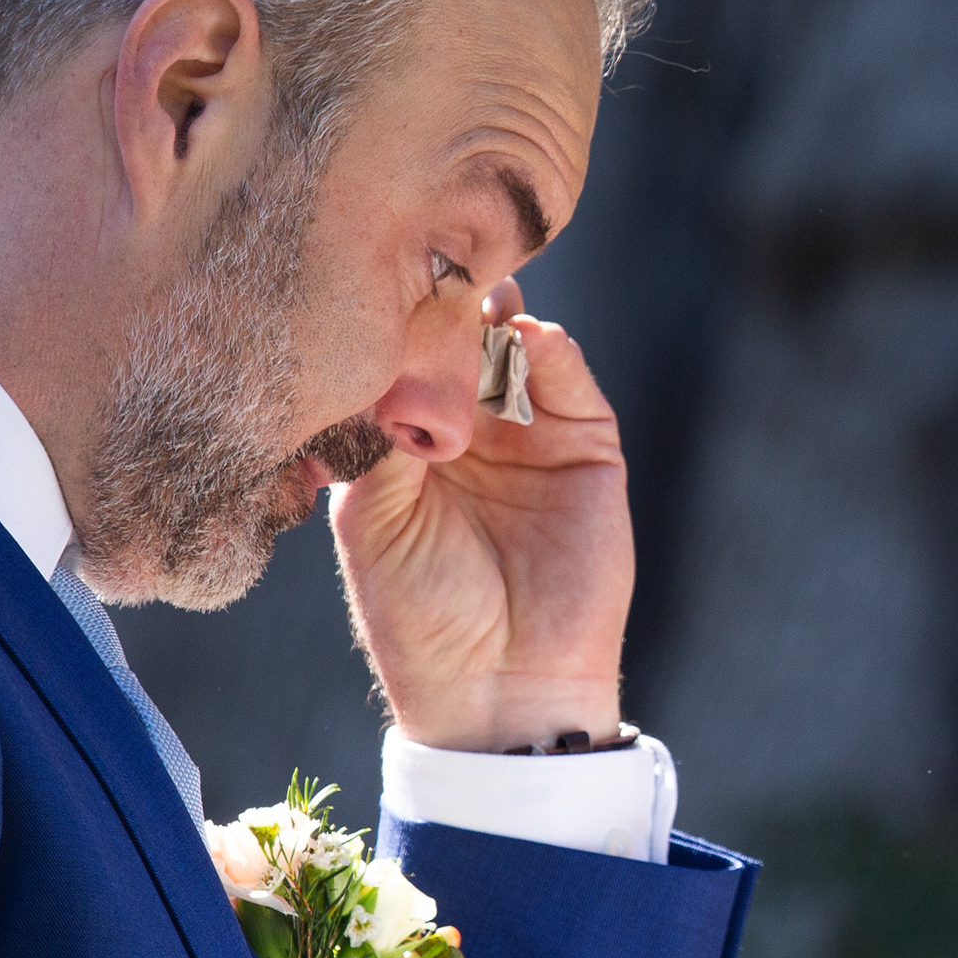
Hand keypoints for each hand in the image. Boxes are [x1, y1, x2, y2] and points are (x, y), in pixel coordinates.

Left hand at [334, 283, 634, 751]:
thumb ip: (381, 432)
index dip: (395, 322)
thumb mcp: (371, 516)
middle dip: (447, 306)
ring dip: (495, 319)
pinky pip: (570, 381)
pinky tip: (526, 338)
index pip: (403, 361)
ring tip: (476, 304)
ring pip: (513, 347)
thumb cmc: (418, 614)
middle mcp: (468, 431)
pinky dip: (550, 349)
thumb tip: (394, 348)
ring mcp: (529, 436)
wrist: (501, 687)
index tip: (378, 278)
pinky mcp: (586, 447)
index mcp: (406, 444)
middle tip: (433, 269)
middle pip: (460, 341)